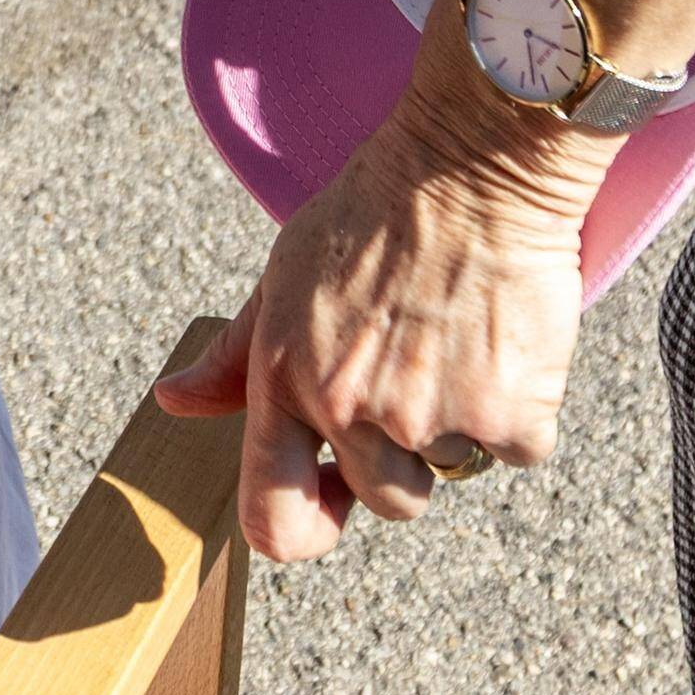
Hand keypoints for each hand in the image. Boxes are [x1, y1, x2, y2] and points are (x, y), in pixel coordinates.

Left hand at [157, 45, 613, 560]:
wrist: (468, 167)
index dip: (305, 527)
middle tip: (417, 372)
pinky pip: (518, 451)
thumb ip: (232, 357)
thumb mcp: (280, 279)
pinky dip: (523, 408)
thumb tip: (171, 402)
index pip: (273, 521)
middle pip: (388, 502)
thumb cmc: (369, 216)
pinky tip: (505, 339)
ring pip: (451, 472)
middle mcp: (351, 410)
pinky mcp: (509, 414)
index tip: (333, 496)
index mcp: (286, 383)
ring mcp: (429, 418)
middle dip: (405, 456)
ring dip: (461, 425)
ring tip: (455, 343)